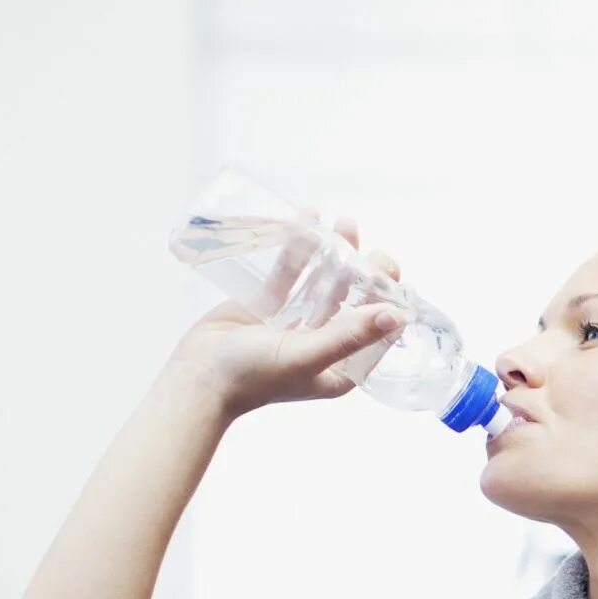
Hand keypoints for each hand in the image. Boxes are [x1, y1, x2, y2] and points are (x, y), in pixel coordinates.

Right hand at [165, 213, 406, 418]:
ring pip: (325, 283)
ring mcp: (295, 323)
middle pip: (354, 302)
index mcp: (340, 367)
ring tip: (346, 223)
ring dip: (337, 255)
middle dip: (366, 274)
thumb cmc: (253, 376)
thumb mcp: (307, 356)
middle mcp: (322, 344)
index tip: (401, 281)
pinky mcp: (268, 305)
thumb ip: (350, 335)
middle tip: (374, 251)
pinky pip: (291, 273)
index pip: (375, 333)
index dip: (391, 307)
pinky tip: (310, 222)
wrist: (197, 377)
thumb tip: (395, 316)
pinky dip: (301, 250)